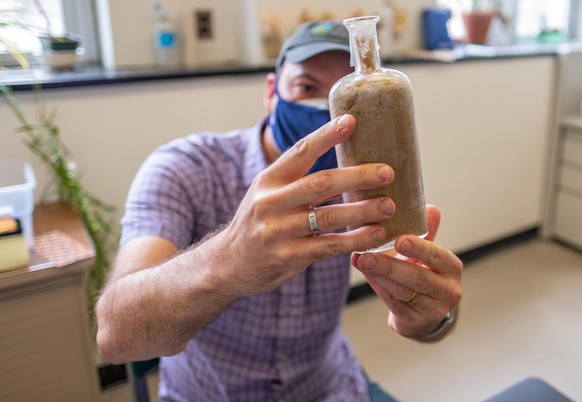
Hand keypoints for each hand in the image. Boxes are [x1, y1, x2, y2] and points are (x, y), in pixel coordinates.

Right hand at [214, 114, 395, 296]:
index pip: (300, 151)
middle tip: (387, 172)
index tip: (352, 121)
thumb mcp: (267, 194)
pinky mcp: (288, 257)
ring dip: (363, 210)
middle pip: (321, 183)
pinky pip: (328, 246)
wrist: (229, 263)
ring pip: (328, 216)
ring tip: (389, 206)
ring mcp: (279, 231)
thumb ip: (297, 180)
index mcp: (269, 180)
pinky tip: (376, 235)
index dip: (326, 135)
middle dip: (357, 176)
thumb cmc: (259, 223)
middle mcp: (272, 202)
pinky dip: (355, 240)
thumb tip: (345, 162)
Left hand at [351, 205, 462, 339]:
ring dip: (379, 276)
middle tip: (366, 255)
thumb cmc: (423, 273)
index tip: (399, 240)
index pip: (437, 256)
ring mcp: (433, 310)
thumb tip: (430, 207)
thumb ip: (426, 233)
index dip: (419, 249)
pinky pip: (394, 304)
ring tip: (360, 261)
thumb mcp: (427, 254)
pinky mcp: (416, 323)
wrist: (426, 313)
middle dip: (390, 266)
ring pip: (403, 292)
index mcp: (451, 268)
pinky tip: (365, 274)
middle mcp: (448, 291)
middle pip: (418, 278)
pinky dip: (378, 287)